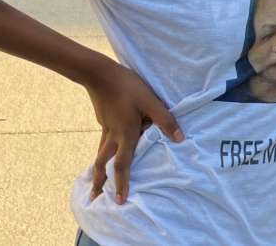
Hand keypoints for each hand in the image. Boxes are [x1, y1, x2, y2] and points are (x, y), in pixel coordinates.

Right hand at [85, 60, 183, 204]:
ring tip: (95, 179)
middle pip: (103, 164)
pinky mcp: (103, 120)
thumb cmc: (128, 88)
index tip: (120, 201)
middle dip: (100, 182)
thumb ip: (165, 120)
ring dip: (98, 169)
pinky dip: (102, 151)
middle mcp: (113, 136)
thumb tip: (180, 139)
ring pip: (100, 153)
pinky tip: (107, 148)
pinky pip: (103, 141)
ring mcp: (106, 128)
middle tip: (95, 198)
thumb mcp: (151, 102)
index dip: (122, 184)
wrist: (100, 74)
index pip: (123, 165)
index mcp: (125, 135)